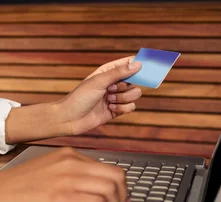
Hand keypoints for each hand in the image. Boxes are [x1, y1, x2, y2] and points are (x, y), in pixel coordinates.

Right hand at [0, 147, 127, 201]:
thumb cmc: (12, 190)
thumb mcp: (45, 173)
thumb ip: (68, 177)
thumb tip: (92, 191)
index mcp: (68, 156)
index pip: (109, 168)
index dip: (119, 188)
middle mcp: (70, 162)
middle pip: (117, 177)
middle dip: (121, 198)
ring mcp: (66, 178)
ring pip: (111, 189)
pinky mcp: (60, 196)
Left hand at [4, 57, 142, 143]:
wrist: (70, 118)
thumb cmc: (80, 97)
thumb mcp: (99, 81)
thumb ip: (119, 73)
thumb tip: (138, 64)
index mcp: (108, 71)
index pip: (128, 64)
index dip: (139, 63)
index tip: (150, 63)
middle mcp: (113, 83)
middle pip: (135, 80)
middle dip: (126, 86)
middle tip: (113, 89)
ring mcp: (115, 97)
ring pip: (134, 94)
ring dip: (124, 98)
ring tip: (109, 101)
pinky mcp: (116, 111)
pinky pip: (130, 107)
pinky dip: (123, 109)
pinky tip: (111, 109)